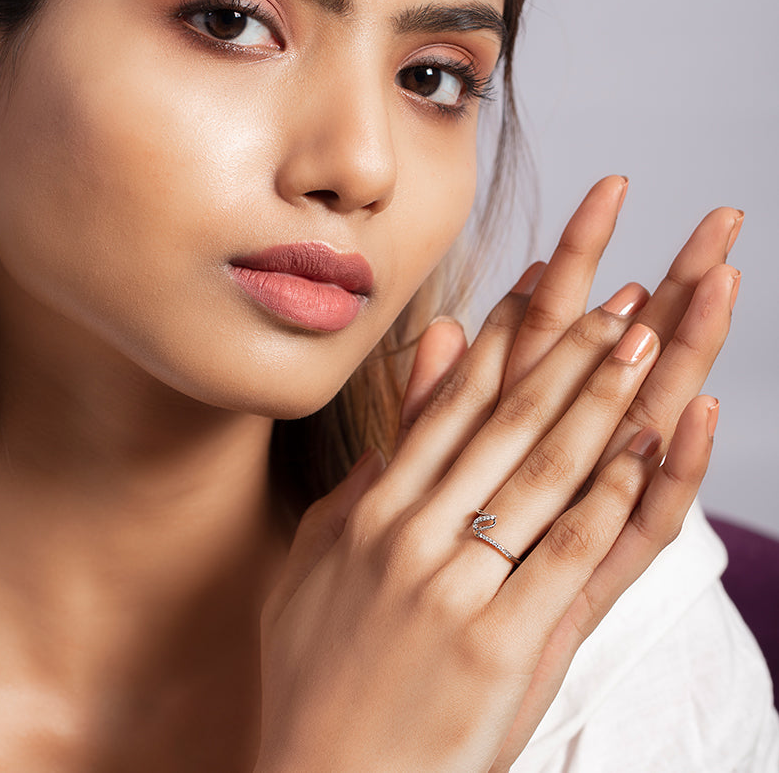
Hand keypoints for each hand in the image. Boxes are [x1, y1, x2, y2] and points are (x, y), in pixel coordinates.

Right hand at [254, 179, 736, 771]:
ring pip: (543, 472)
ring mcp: (457, 589)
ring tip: (644, 344)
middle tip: (618, 299)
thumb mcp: (317, 562)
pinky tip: (649, 447)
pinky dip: (612, 495)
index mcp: (372, 514)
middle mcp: (412, 536)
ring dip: (601, 401)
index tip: (542, 294)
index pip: (448, 407)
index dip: (501, 345)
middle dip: (568, 354)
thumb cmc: (317, 672)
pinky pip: (570, 553)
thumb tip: (390, 428)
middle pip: (506, 425)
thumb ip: (361, 485)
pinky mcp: (504, 646)